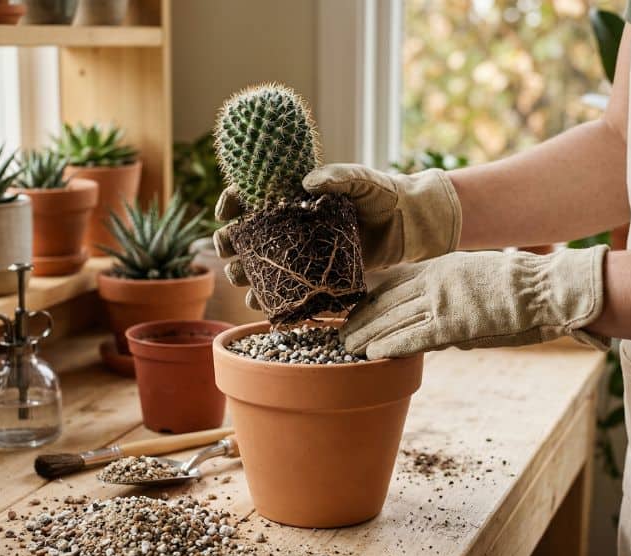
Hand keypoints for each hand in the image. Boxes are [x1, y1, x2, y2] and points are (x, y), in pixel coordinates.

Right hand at [212, 164, 462, 307]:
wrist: (406, 225)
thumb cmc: (382, 194)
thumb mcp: (361, 180)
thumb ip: (338, 176)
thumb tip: (307, 182)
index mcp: (293, 194)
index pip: (252, 193)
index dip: (232, 201)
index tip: (225, 212)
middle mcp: (289, 223)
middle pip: (246, 233)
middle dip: (229, 242)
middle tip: (227, 251)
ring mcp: (299, 250)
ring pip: (259, 263)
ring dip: (243, 273)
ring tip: (239, 279)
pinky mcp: (312, 273)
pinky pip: (283, 287)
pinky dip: (268, 298)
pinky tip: (260, 304)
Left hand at [341, 247, 608, 359]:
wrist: (542, 289)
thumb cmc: (513, 285)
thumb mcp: (470, 275)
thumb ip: (444, 288)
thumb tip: (428, 312)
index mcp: (437, 267)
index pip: (391, 283)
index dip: (368, 299)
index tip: (352, 310)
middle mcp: (433, 281)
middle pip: (385, 301)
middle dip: (360, 318)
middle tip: (339, 332)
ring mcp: (441, 302)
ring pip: (392, 319)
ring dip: (366, 334)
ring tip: (347, 346)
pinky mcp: (452, 324)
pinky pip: (413, 336)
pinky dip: (390, 344)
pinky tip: (372, 352)